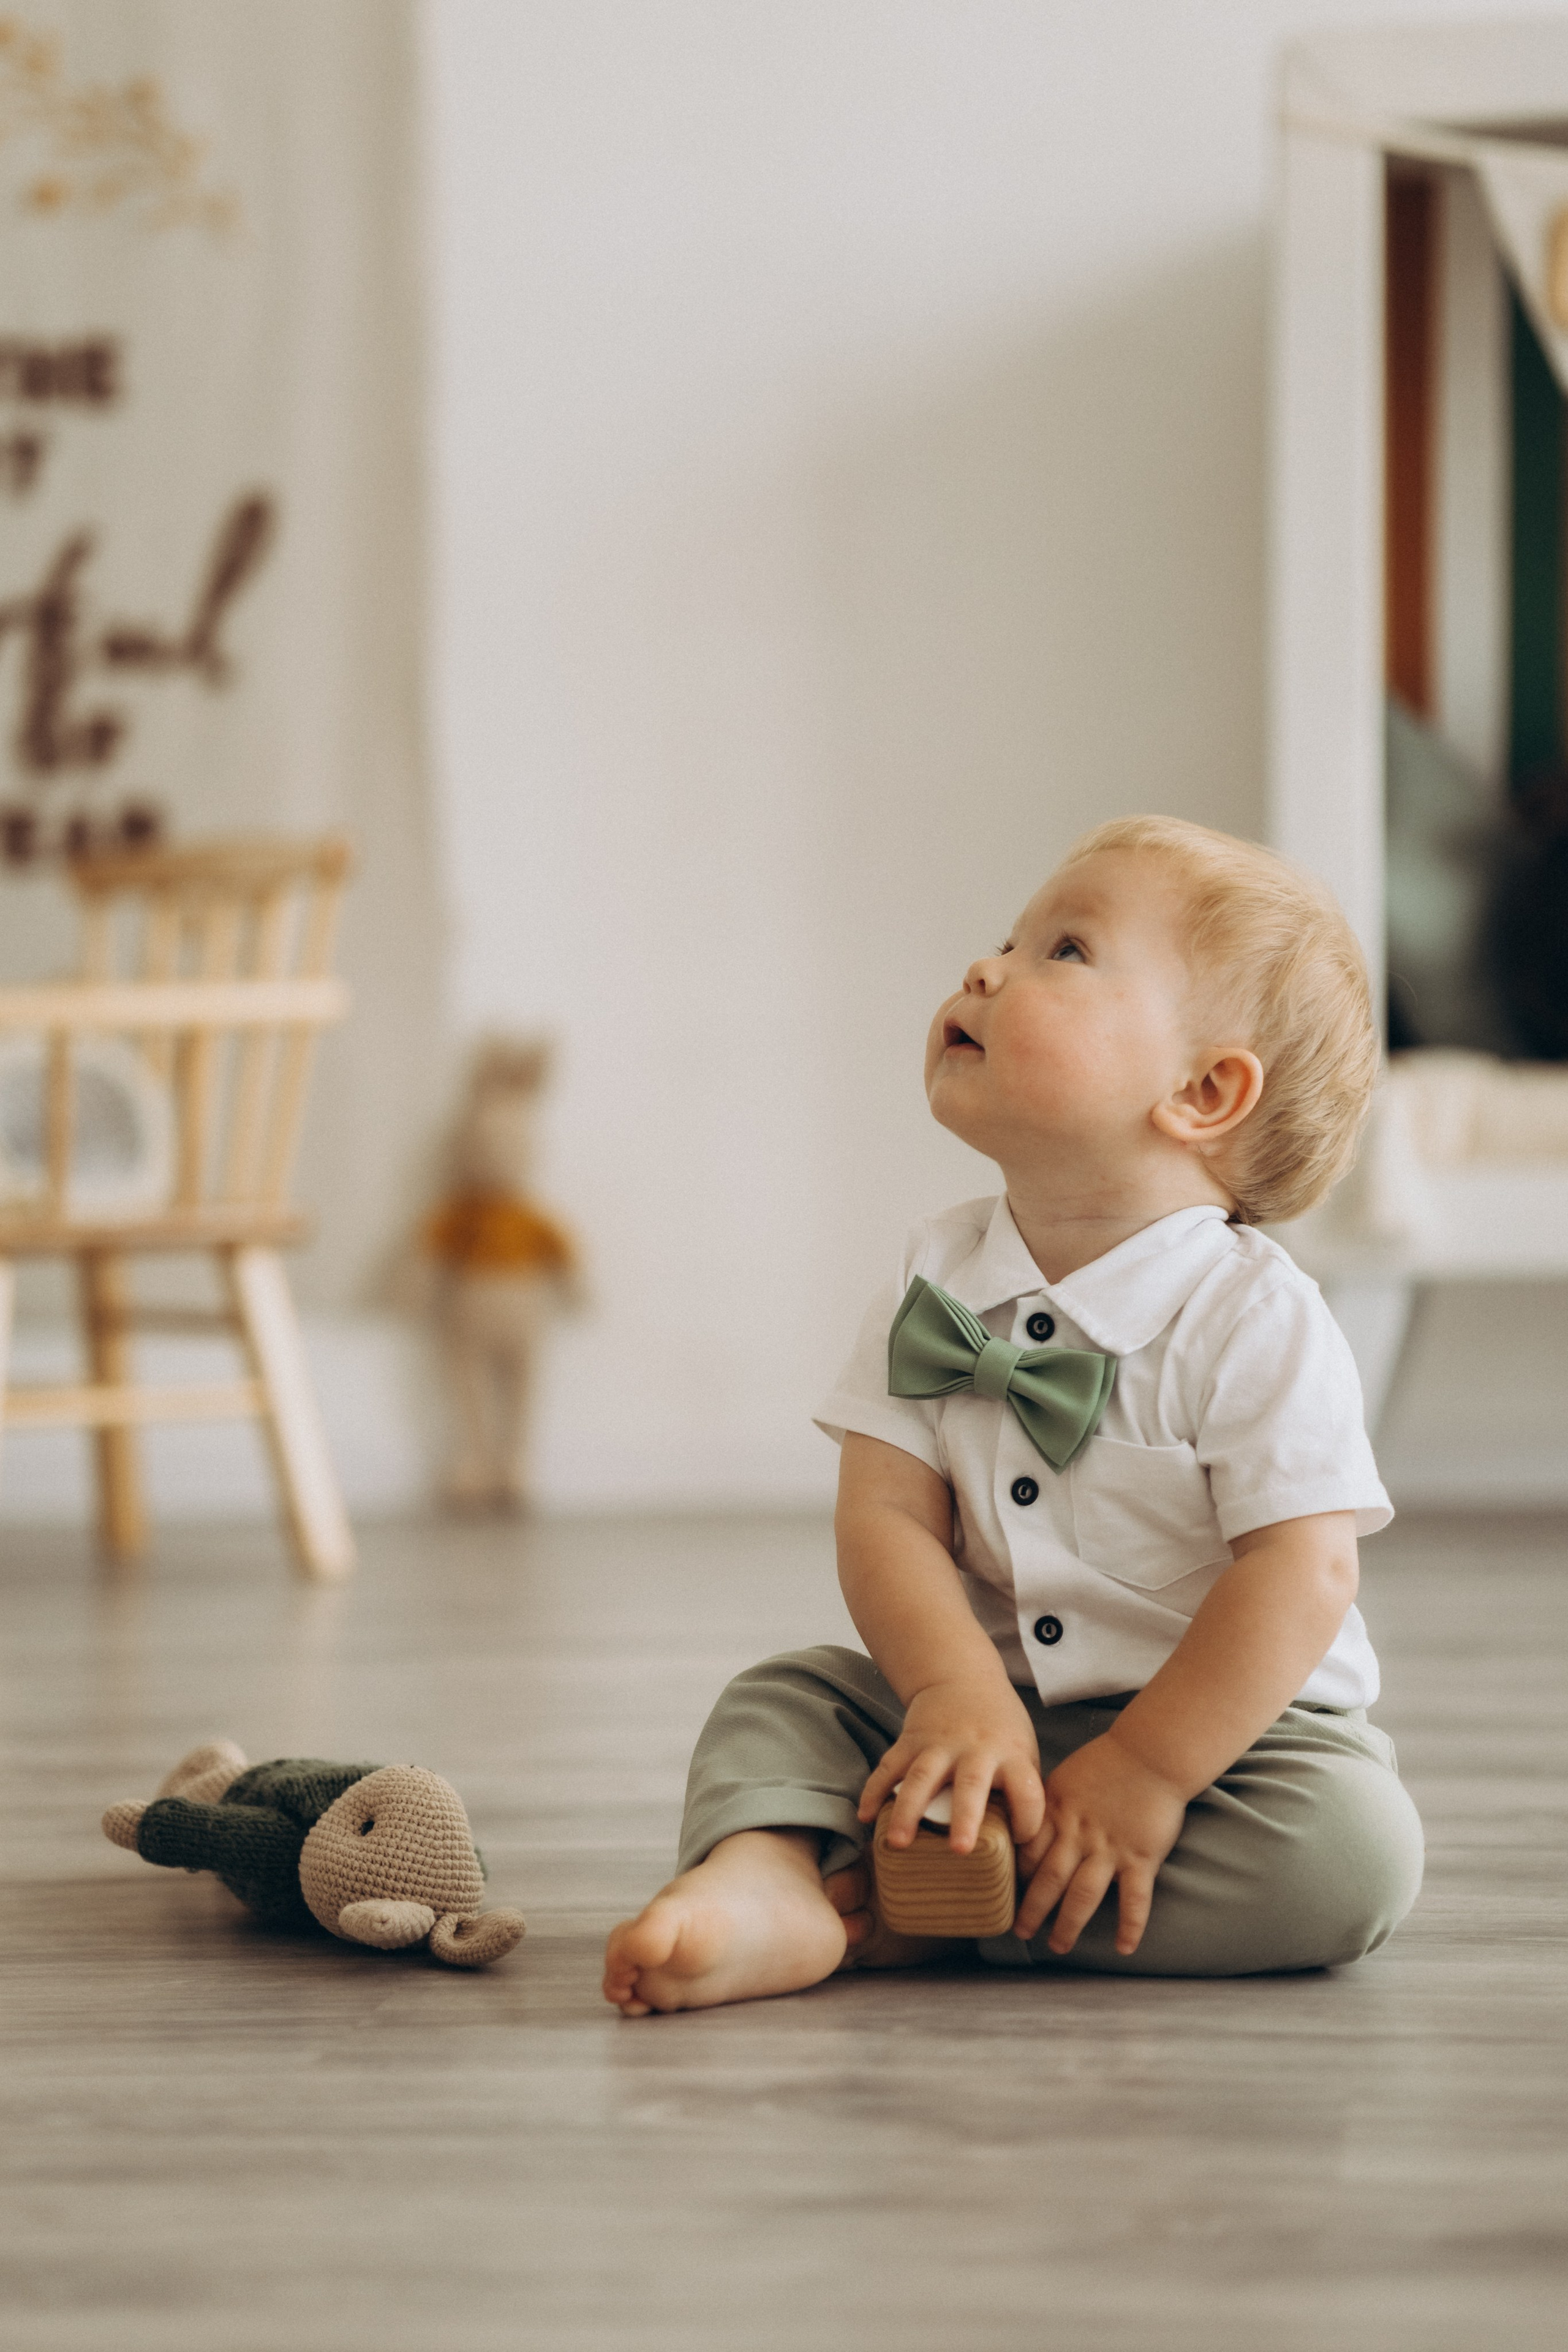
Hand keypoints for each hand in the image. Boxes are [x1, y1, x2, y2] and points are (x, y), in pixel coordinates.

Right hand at [857, 1676, 1044, 1853]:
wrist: (963, 1677)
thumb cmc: (999, 1727)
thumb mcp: (1023, 1750)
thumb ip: (1021, 1790)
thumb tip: (1023, 1847)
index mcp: (1010, 1754)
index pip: (1027, 1791)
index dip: (1028, 1821)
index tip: (1019, 1841)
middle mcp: (974, 1749)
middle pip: (970, 1783)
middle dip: (965, 1817)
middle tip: (960, 1849)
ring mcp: (938, 1744)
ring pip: (921, 1778)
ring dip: (908, 1810)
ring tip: (897, 1843)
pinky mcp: (910, 1741)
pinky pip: (888, 1767)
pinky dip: (874, 1791)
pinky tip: (865, 1816)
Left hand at [1013, 1728, 1186, 1955]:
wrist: (1151, 1752)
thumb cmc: (1107, 1762)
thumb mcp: (1063, 1777)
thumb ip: (1045, 1805)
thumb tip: (1022, 1824)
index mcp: (1056, 1813)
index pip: (1028, 1852)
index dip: (1016, 1877)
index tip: (1006, 1895)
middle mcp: (1079, 1834)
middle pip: (1049, 1879)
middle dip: (1032, 1909)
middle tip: (1020, 1933)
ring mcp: (1110, 1848)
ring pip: (1083, 1895)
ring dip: (1069, 1924)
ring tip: (1058, 1946)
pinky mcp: (1141, 1856)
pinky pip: (1135, 1898)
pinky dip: (1131, 1924)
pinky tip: (1125, 1948)